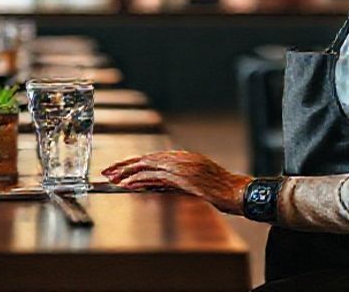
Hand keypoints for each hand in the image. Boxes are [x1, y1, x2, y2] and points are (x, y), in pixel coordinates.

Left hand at [102, 150, 251, 214]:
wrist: (239, 192)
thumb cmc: (221, 191)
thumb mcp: (195, 184)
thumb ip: (174, 182)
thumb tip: (154, 186)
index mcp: (184, 157)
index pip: (153, 157)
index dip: (134, 162)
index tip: (119, 168)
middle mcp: (182, 158)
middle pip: (146, 159)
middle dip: (125, 165)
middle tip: (108, 171)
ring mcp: (183, 166)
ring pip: (149, 166)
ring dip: (128, 172)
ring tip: (113, 178)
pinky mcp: (184, 178)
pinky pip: (158, 178)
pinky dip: (141, 180)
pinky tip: (129, 185)